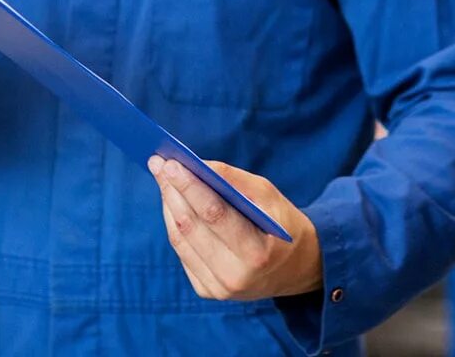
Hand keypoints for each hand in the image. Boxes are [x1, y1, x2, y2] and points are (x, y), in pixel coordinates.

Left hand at [149, 157, 322, 301]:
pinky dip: (174, 225)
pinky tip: (172, 203)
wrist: (296, 269)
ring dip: (169, 205)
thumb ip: (235, 181)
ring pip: (180, 240)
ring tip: (162, 179)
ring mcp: (218, 288)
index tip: (170, 163)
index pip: (214, 215)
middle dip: (172, 191)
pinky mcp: (206, 290)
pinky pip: (182, 253)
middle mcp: (234, 276)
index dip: (189, 187)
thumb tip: (197, 165)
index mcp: (256, 254)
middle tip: (158, 164)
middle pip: (191, 228)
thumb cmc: (283, 225)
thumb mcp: (271, 197)